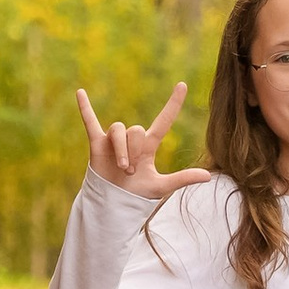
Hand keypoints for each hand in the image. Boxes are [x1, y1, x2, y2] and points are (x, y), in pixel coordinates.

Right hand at [77, 80, 213, 201]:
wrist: (114, 203)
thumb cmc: (138, 194)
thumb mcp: (161, 186)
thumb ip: (182, 179)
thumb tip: (208, 177)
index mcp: (149, 146)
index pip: (164, 120)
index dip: (173, 104)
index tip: (182, 85)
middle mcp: (132, 139)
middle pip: (136, 129)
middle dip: (134, 151)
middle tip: (132, 171)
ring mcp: (114, 140)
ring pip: (118, 129)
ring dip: (121, 150)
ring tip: (122, 168)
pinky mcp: (97, 143)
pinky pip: (90, 122)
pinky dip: (85, 108)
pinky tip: (80, 92)